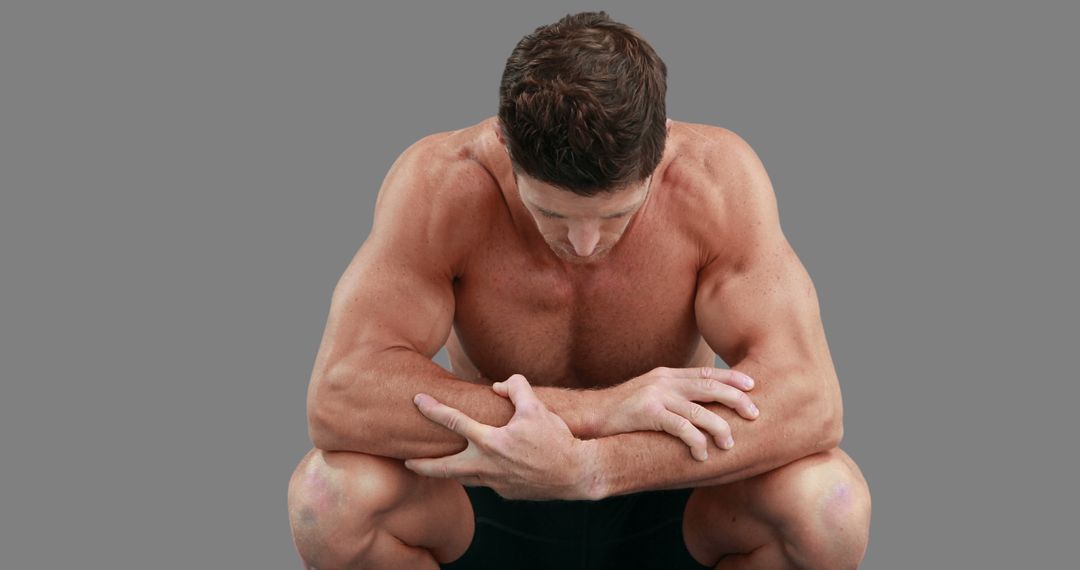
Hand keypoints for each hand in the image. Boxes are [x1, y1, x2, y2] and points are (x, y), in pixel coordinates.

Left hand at [404, 374, 596, 500]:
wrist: (576, 473)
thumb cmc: (555, 439)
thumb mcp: (536, 406)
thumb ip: (515, 388)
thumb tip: (498, 385)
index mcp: (490, 442)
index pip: (453, 422)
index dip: (433, 409)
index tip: (417, 400)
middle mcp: (487, 466)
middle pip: (444, 468)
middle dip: (422, 465)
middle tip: (406, 461)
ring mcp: (495, 484)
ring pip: (464, 478)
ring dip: (449, 472)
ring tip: (435, 467)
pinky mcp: (506, 493)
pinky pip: (488, 482)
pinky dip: (481, 474)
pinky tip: (485, 467)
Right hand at [598, 367, 758, 460]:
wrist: (587, 417)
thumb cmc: (619, 414)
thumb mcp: (647, 397)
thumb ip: (670, 398)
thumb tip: (697, 410)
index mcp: (665, 376)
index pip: (705, 373)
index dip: (731, 377)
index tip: (753, 385)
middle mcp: (663, 381)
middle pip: (709, 386)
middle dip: (736, 399)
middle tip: (755, 414)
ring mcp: (655, 396)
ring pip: (699, 410)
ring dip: (719, 428)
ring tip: (730, 444)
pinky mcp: (646, 413)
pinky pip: (680, 427)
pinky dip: (696, 441)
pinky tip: (702, 454)